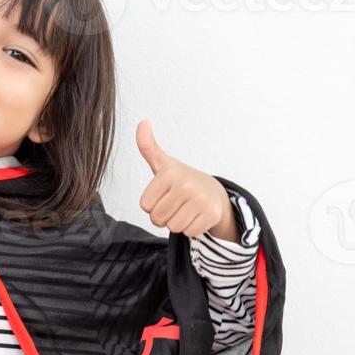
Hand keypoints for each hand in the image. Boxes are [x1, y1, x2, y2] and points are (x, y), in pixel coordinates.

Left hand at [136, 118, 238, 240]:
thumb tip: (142, 121)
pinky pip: (188, 232)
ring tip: (184, 209)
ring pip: (173, 227)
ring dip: (176, 222)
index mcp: (169, 173)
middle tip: (174, 204)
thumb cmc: (181, 180)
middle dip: (164, 216)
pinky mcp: (211, 214)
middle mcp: (186, 184)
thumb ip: (148, 146)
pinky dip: (190, 228)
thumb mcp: (163, 163)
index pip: (145, 206)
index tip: (164, 194)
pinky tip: (195, 215)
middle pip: (158, 218)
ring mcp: (200, 199)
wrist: (213, 191)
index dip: (152, 204)